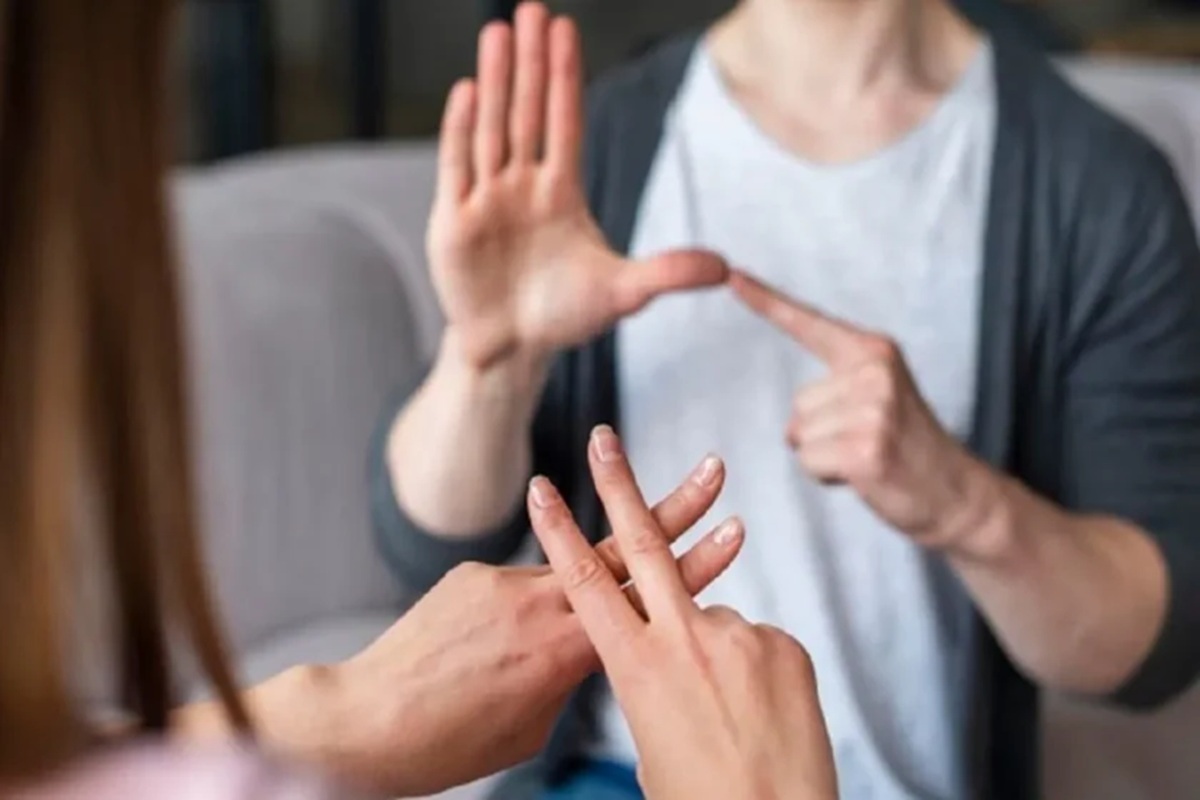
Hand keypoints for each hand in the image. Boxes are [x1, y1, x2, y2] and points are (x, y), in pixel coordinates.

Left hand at [332, 452, 741, 796]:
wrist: (368, 721)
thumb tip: (585, 644)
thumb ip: (570, 672)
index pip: (647, 599)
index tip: (735, 531)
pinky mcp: (471, 573)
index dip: (698, 563)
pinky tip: (484, 644)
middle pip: (623, 549)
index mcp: (565, 650)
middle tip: (713, 470)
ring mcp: (503, 582)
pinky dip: (517, 608)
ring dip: (579, 574)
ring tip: (547, 621)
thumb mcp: (535, 724)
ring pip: (566, 566)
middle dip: (674, 506)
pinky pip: (515, 583)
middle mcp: (540, 603)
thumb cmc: (453, 743)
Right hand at [427, 3, 727, 370]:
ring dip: (496, 80)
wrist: (511, 349)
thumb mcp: (622, 293)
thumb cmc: (563, 315)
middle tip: (531, 8)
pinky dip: (462, 130)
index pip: (565, 122)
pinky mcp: (453, 222)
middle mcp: (522, 186)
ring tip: (498, 32)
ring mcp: (486, 200)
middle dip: (531, 61)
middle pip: (528, 112)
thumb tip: (725, 268)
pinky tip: (468, 90)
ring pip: (492, 128)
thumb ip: (668, 274)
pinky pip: (458, 167)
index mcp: (561, 192)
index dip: (566, 76)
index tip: (566, 28)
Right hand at [528, 426, 836, 799]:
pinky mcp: (783, 644)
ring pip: (710, 616)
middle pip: (642, 543)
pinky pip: (755, 642)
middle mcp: (684, 639)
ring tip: (727, 716)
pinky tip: (759, 714)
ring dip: (709, 654)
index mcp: (634, 667)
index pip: (584, 583)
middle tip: (604, 439)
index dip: (559, 532)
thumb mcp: (650, 744)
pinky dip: (749, 670)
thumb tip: (663, 660)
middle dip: (619, 484)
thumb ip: (650, 682)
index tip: (542, 488)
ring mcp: (738, 636)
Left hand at [730, 270, 981, 547]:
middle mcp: (873, 371)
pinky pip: (808, 460)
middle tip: (867, 442)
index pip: (808, 323)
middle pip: (798, 403)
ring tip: (867, 457)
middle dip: (821, 432)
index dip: (765, 301)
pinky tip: (863, 475)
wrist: (957, 493)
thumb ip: (836, 387)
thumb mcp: (879, 397)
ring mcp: (872, 409)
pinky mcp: (865, 449)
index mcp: (874, 350)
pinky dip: (826, 476)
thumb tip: (791, 426)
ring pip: (800, 435)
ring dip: (824, 456)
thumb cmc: (908, 448)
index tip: (732, 275)